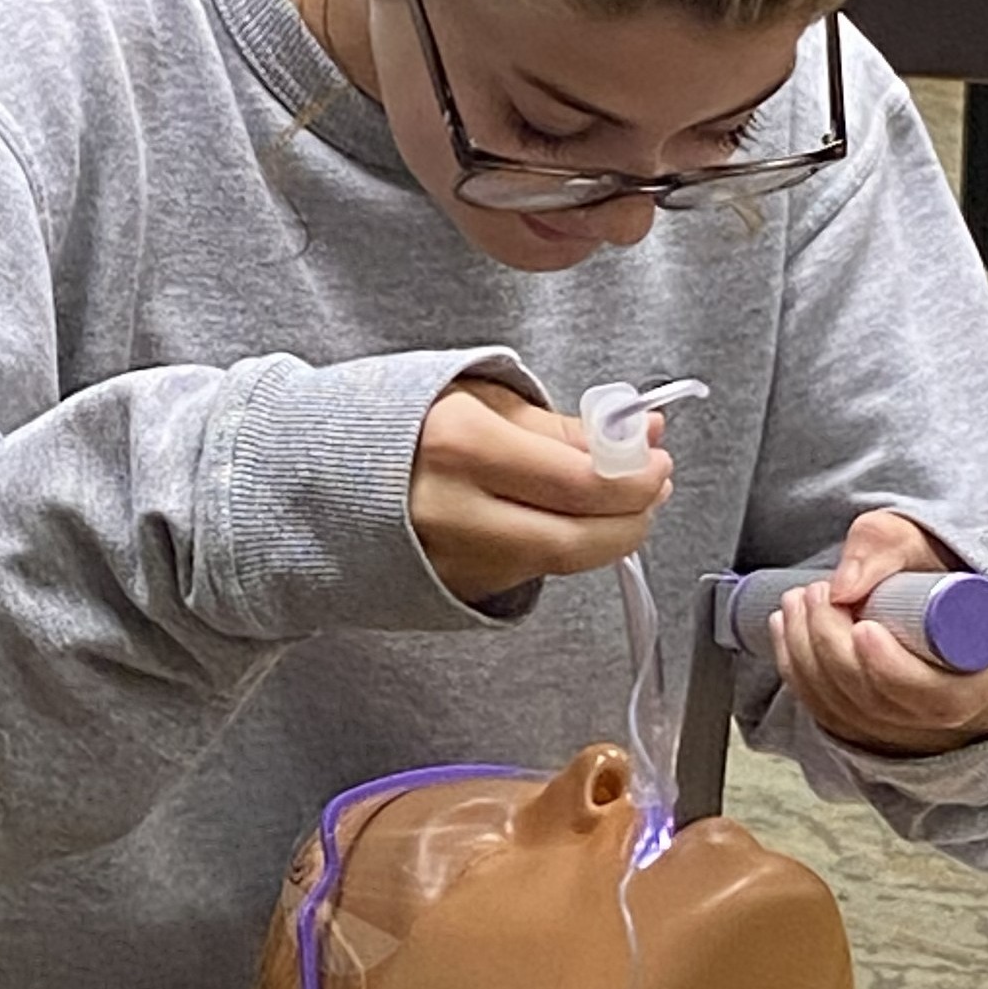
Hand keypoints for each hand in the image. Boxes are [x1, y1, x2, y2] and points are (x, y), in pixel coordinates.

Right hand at [409, 380, 669, 604]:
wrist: (330, 475)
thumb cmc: (411, 427)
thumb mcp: (484, 401)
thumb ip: (567, 427)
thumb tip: (643, 435)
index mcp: (461, 444)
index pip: (579, 482)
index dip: (636, 479)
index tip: (657, 463)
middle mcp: (452, 511)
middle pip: (575, 539)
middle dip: (631, 519)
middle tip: (651, 492)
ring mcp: (450, 559)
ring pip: (557, 563)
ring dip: (603, 536)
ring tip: (611, 502)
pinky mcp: (453, 587)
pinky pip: (528, 573)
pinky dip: (559, 548)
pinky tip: (558, 520)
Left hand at [768, 511, 987, 757]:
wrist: (937, 595)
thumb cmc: (940, 571)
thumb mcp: (924, 542)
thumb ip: (886, 546)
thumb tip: (842, 587)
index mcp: (986, 678)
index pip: (936, 697)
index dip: (892, 669)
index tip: (864, 628)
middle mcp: (949, 716)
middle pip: (877, 702)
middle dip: (833, 646)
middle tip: (816, 594)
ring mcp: (908, 729)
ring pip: (845, 712)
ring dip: (807, 655)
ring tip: (798, 600)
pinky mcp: (871, 726)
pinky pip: (826, 714)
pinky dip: (797, 672)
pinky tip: (786, 629)